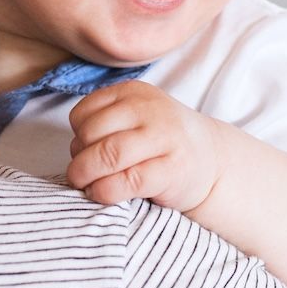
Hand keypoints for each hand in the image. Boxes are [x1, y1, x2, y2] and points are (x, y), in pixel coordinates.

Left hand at [65, 81, 226, 209]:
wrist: (211, 161)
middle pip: (92, 134)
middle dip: (79, 158)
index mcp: (134, 92)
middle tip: (82, 173)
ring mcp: (165, 139)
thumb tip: (75, 152)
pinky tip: (103, 194)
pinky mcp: (173, 170)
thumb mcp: (136, 117)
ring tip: (87, 185)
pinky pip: (127, 181)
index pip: (84, 112)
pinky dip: (105, 191)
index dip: (76, 136)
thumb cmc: (161, 143)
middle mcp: (150, 110)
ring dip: (86, 176)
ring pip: (107, 155)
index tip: (86, 151)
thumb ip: (105, 123)